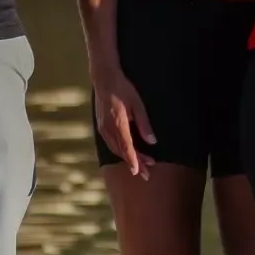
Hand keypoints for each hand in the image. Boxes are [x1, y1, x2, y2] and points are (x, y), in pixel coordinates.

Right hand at [91, 64, 156, 178]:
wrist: (104, 79)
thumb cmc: (123, 89)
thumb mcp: (138, 104)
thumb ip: (144, 123)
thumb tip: (152, 141)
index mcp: (117, 123)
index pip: (126, 147)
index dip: (134, 160)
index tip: (139, 171)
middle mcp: (108, 129)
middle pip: (122, 152)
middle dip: (134, 163)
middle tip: (146, 174)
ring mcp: (103, 128)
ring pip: (116, 149)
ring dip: (128, 158)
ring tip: (141, 167)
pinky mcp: (101, 127)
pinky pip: (111, 144)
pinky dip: (121, 151)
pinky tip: (128, 155)